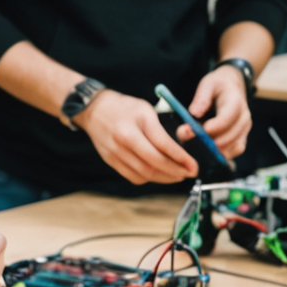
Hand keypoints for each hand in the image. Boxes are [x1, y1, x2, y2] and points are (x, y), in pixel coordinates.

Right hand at [73, 88, 198, 184]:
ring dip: (164, 178)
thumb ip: (164, 128)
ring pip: (144, 174)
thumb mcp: (146, 110)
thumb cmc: (122, 107)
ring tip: (176, 175)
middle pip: (154, 164)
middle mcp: (123, 140)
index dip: (182, 158)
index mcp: (135, 123)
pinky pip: (133, 176)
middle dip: (176, 172)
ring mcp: (115, 152)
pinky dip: (148, 178)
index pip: (163, 145)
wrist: (93, 110)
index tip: (194, 166)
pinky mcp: (110, 161)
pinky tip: (157, 173)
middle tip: (189, 173)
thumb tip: (184, 145)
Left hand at [182, 66, 251, 159]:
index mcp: (236, 102)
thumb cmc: (218, 85)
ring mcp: (244, 129)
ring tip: (196, 148)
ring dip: (216, 150)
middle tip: (190, 140)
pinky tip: (207, 154)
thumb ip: (201, 98)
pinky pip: (236, 150)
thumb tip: (194, 114)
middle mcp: (244, 117)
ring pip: (235, 146)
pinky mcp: (242, 137)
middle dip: (210, 141)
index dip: (215, 126)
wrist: (232, 86)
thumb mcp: (208, 84)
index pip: (228, 117)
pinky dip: (223, 154)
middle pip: (231, 135)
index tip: (200, 130)